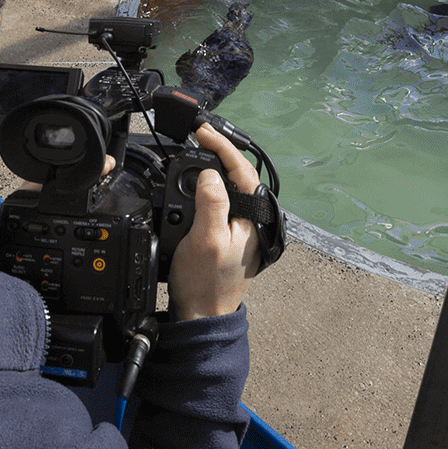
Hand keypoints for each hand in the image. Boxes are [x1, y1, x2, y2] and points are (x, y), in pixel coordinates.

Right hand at [167, 124, 261, 321]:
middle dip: (218, 153)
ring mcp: (239, 229)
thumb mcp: (206, 238)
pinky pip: (218, 202)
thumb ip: (212, 202)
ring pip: (228, 188)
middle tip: (197, 138)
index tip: (202, 133)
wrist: (201, 315)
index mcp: (253, 218)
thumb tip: (211, 174)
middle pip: (237, 176)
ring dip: (212, 169)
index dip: (222, 147)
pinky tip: (194, 185)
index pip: (242, 170)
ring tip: (195, 154)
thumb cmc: (206, 283)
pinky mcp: (226, 235)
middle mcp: (251, 221)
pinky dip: (206, 188)